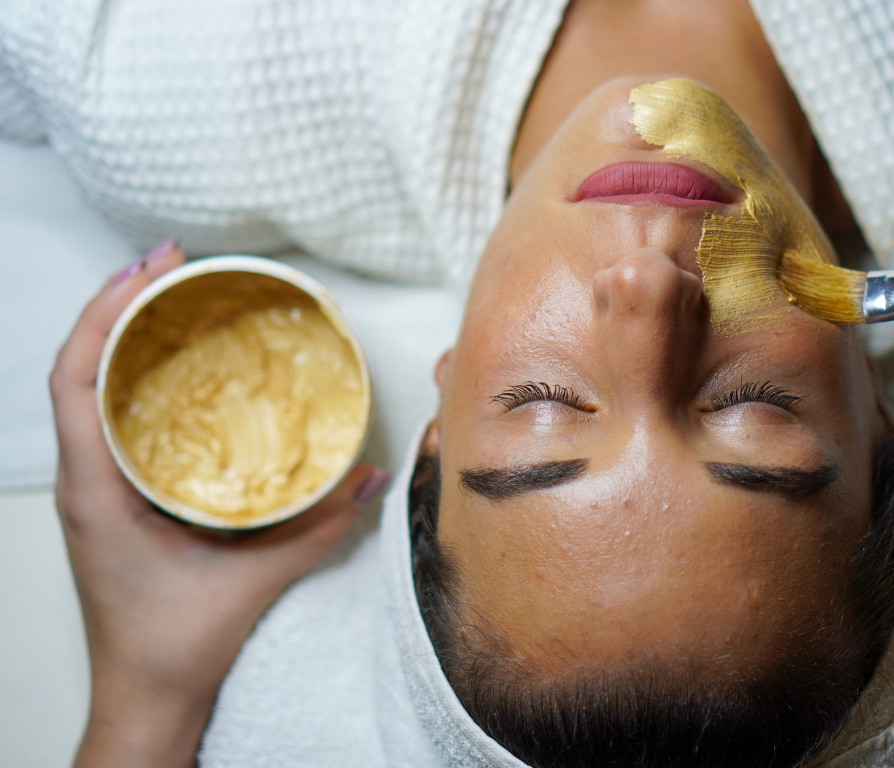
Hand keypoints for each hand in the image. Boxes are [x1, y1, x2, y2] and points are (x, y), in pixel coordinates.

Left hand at [51, 242, 386, 766]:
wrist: (144, 696)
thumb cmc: (172, 646)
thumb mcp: (253, 580)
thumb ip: (317, 527)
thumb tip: (368, 476)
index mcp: (96, 489)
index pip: (74, 379)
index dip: (104, 314)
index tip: (147, 270)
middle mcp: (84, 480)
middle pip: (78, 369)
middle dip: (116, 305)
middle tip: (169, 264)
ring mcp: (93, 489)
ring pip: (88, 391)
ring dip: (122, 338)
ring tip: (169, 297)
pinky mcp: (112, 499)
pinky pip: (111, 420)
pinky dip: (134, 379)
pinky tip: (173, 368)